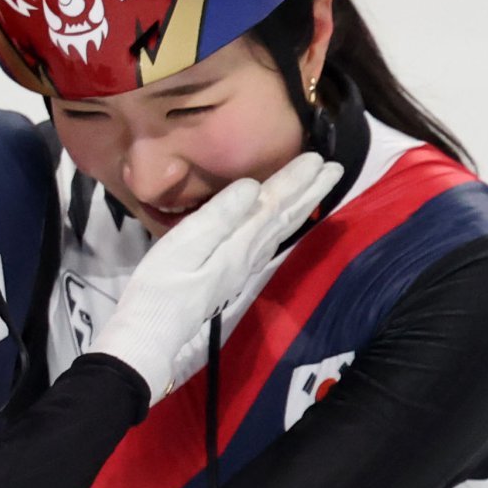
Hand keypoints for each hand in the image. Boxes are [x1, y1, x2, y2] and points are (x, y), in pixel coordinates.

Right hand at [91, 152, 342, 402]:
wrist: (153, 329)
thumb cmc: (161, 284)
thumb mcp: (185, 243)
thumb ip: (221, 215)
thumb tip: (254, 186)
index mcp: (239, 243)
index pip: (273, 204)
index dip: (295, 180)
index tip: (318, 158)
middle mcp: (249, 254)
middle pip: (285, 217)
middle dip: (309, 191)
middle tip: (334, 168)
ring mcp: (243, 267)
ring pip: (282, 230)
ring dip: (303, 206)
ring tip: (320, 187)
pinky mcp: (233, 275)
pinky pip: (270, 243)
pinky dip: (286, 227)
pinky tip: (286, 224)